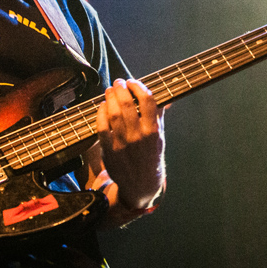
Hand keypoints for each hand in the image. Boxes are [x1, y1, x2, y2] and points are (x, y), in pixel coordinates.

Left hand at [96, 79, 164, 209]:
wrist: (141, 184)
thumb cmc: (151, 157)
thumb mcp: (160, 138)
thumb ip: (159, 117)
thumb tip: (165, 99)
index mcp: (153, 131)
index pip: (148, 101)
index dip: (139, 87)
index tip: (133, 82)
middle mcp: (138, 136)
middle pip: (128, 104)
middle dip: (121, 89)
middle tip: (118, 82)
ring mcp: (123, 144)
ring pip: (114, 113)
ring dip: (110, 98)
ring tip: (109, 91)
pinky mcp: (109, 151)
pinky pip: (102, 127)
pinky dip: (101, 114)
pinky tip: (102, 107)